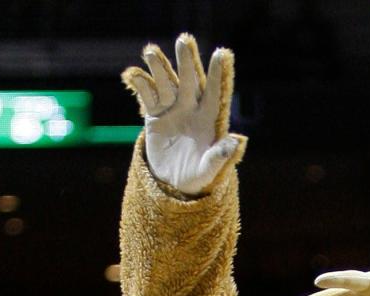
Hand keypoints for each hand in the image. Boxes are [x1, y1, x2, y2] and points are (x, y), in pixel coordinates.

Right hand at [122, 34, 245, 194]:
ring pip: (166, 83)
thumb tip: (237, 142)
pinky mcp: (154, 114)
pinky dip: (140, 84)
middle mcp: (191, 108)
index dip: (217, 74)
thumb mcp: (209, 170)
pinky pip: (147, 95)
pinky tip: (132, 74)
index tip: (221, 53)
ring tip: (151, 52)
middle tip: (183, 40)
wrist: (173, 182)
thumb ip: (221, 156)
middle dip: (187, 61)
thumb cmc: (197, 176)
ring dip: (159, 67)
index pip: (215, 93)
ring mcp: (172, 108)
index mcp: (209, 118)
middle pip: (190, 80)